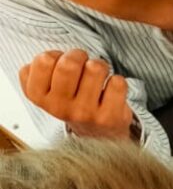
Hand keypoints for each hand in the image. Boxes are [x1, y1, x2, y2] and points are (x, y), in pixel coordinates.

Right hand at [19, 49, 133, 137]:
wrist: (96, 134)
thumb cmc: (71, 99)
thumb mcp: (48, 85)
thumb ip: (42, 68)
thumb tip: (54, 58)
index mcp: (39, 97)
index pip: (44, 60)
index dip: (56, 55)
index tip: (61, 65)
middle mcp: (58, 108)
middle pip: (69, 64)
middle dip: (78, 56)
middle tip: (82, 65)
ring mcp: (84, 114)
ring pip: (95, 68)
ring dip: (100, 66)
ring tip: (97, 77)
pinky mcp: (109, 117)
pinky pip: (117, 83)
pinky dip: (117, 81)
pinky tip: (111, 92)